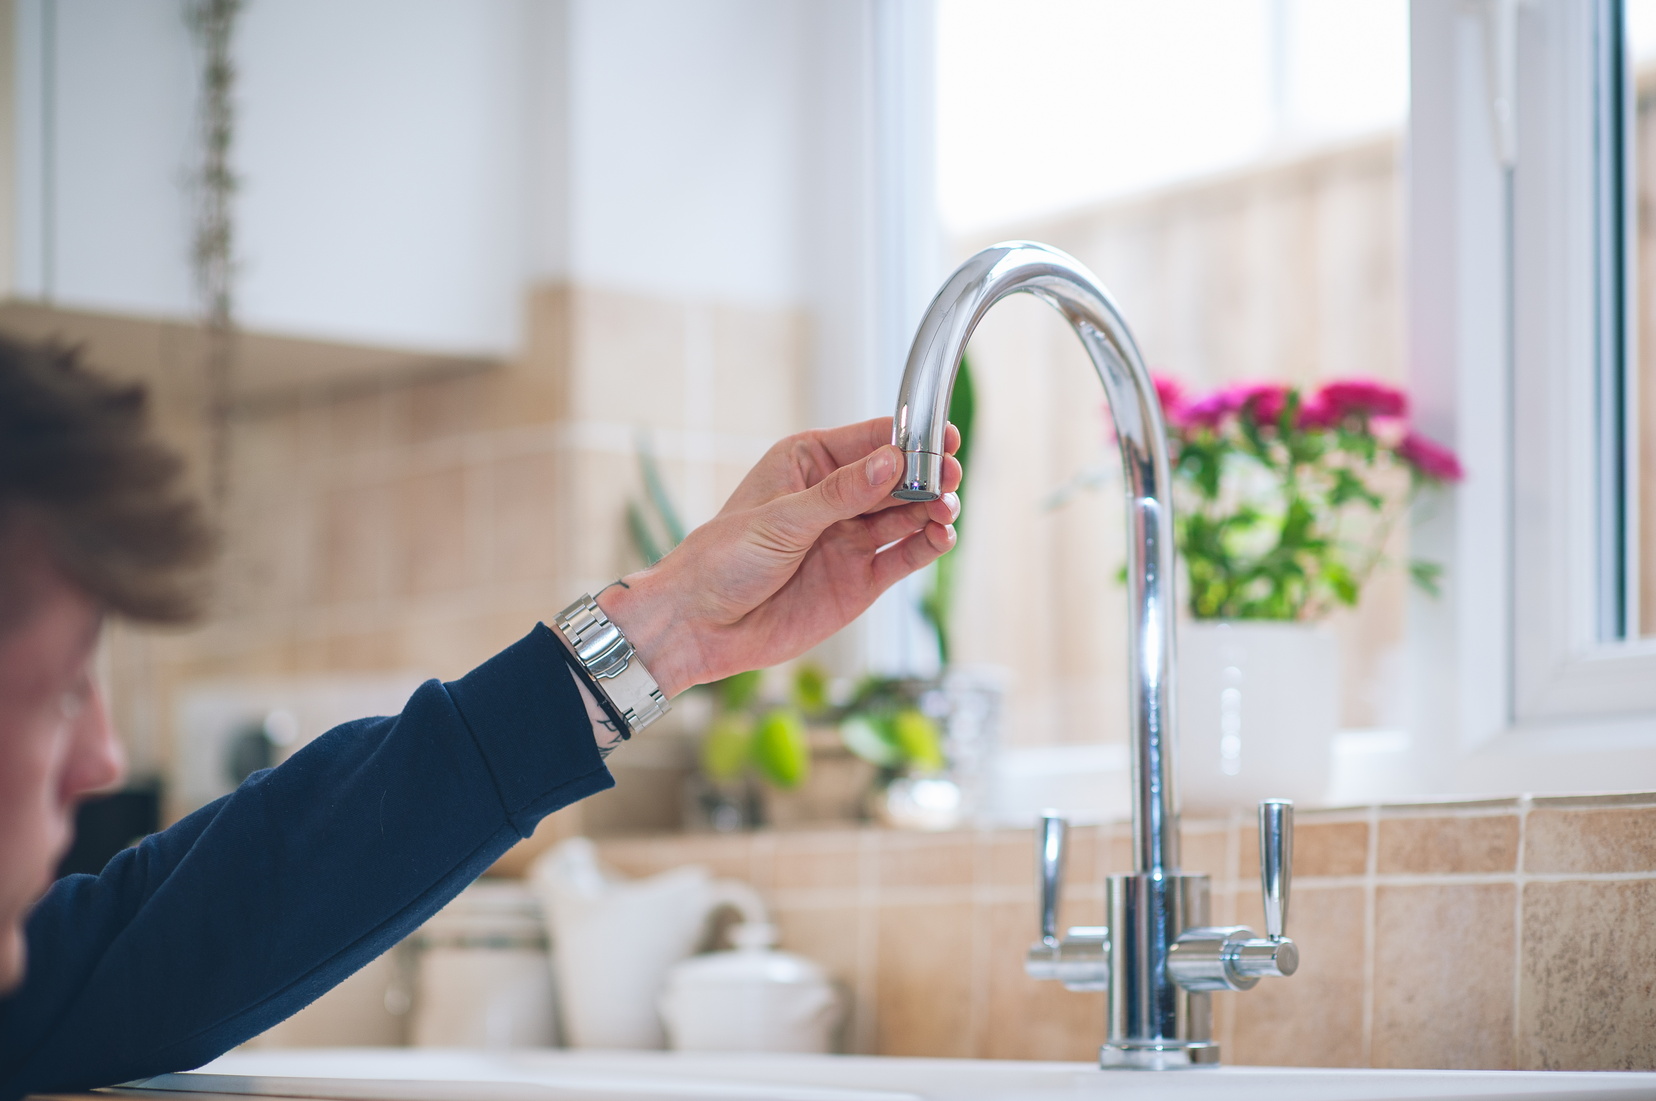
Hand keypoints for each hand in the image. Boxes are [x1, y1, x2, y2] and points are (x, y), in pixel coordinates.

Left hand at [594, 416, 961, 697]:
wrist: (701, 625)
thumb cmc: (722, 560)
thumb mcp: (781, 518)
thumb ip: (841, 494)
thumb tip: (891, 462)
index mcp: (809, 463)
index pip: (871, 441)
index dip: (910, 438)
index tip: (943, 437)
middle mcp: (836, 498)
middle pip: (897, 477)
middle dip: (928, 475)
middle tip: (949, 477)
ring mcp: (851, 538)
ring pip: (907, 515)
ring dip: (932, 509)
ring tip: (947, 508)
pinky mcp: (861, 579)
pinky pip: (905, 556)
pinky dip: (928, 545)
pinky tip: (942, 537)